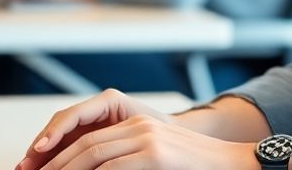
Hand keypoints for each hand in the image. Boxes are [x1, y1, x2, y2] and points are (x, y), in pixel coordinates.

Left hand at [17, 90, 257, 169]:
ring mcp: (147, 139)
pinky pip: (112, 168)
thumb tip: (100, 169)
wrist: (237, 164)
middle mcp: (139, 127)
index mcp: (137, 125)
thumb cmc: (197, 168)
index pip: (88, 138)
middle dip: (54, 165)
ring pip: (92, 155)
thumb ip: (128, 164)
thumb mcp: (158, 161)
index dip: (60, 156)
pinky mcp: (154, 156)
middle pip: (84, 145)